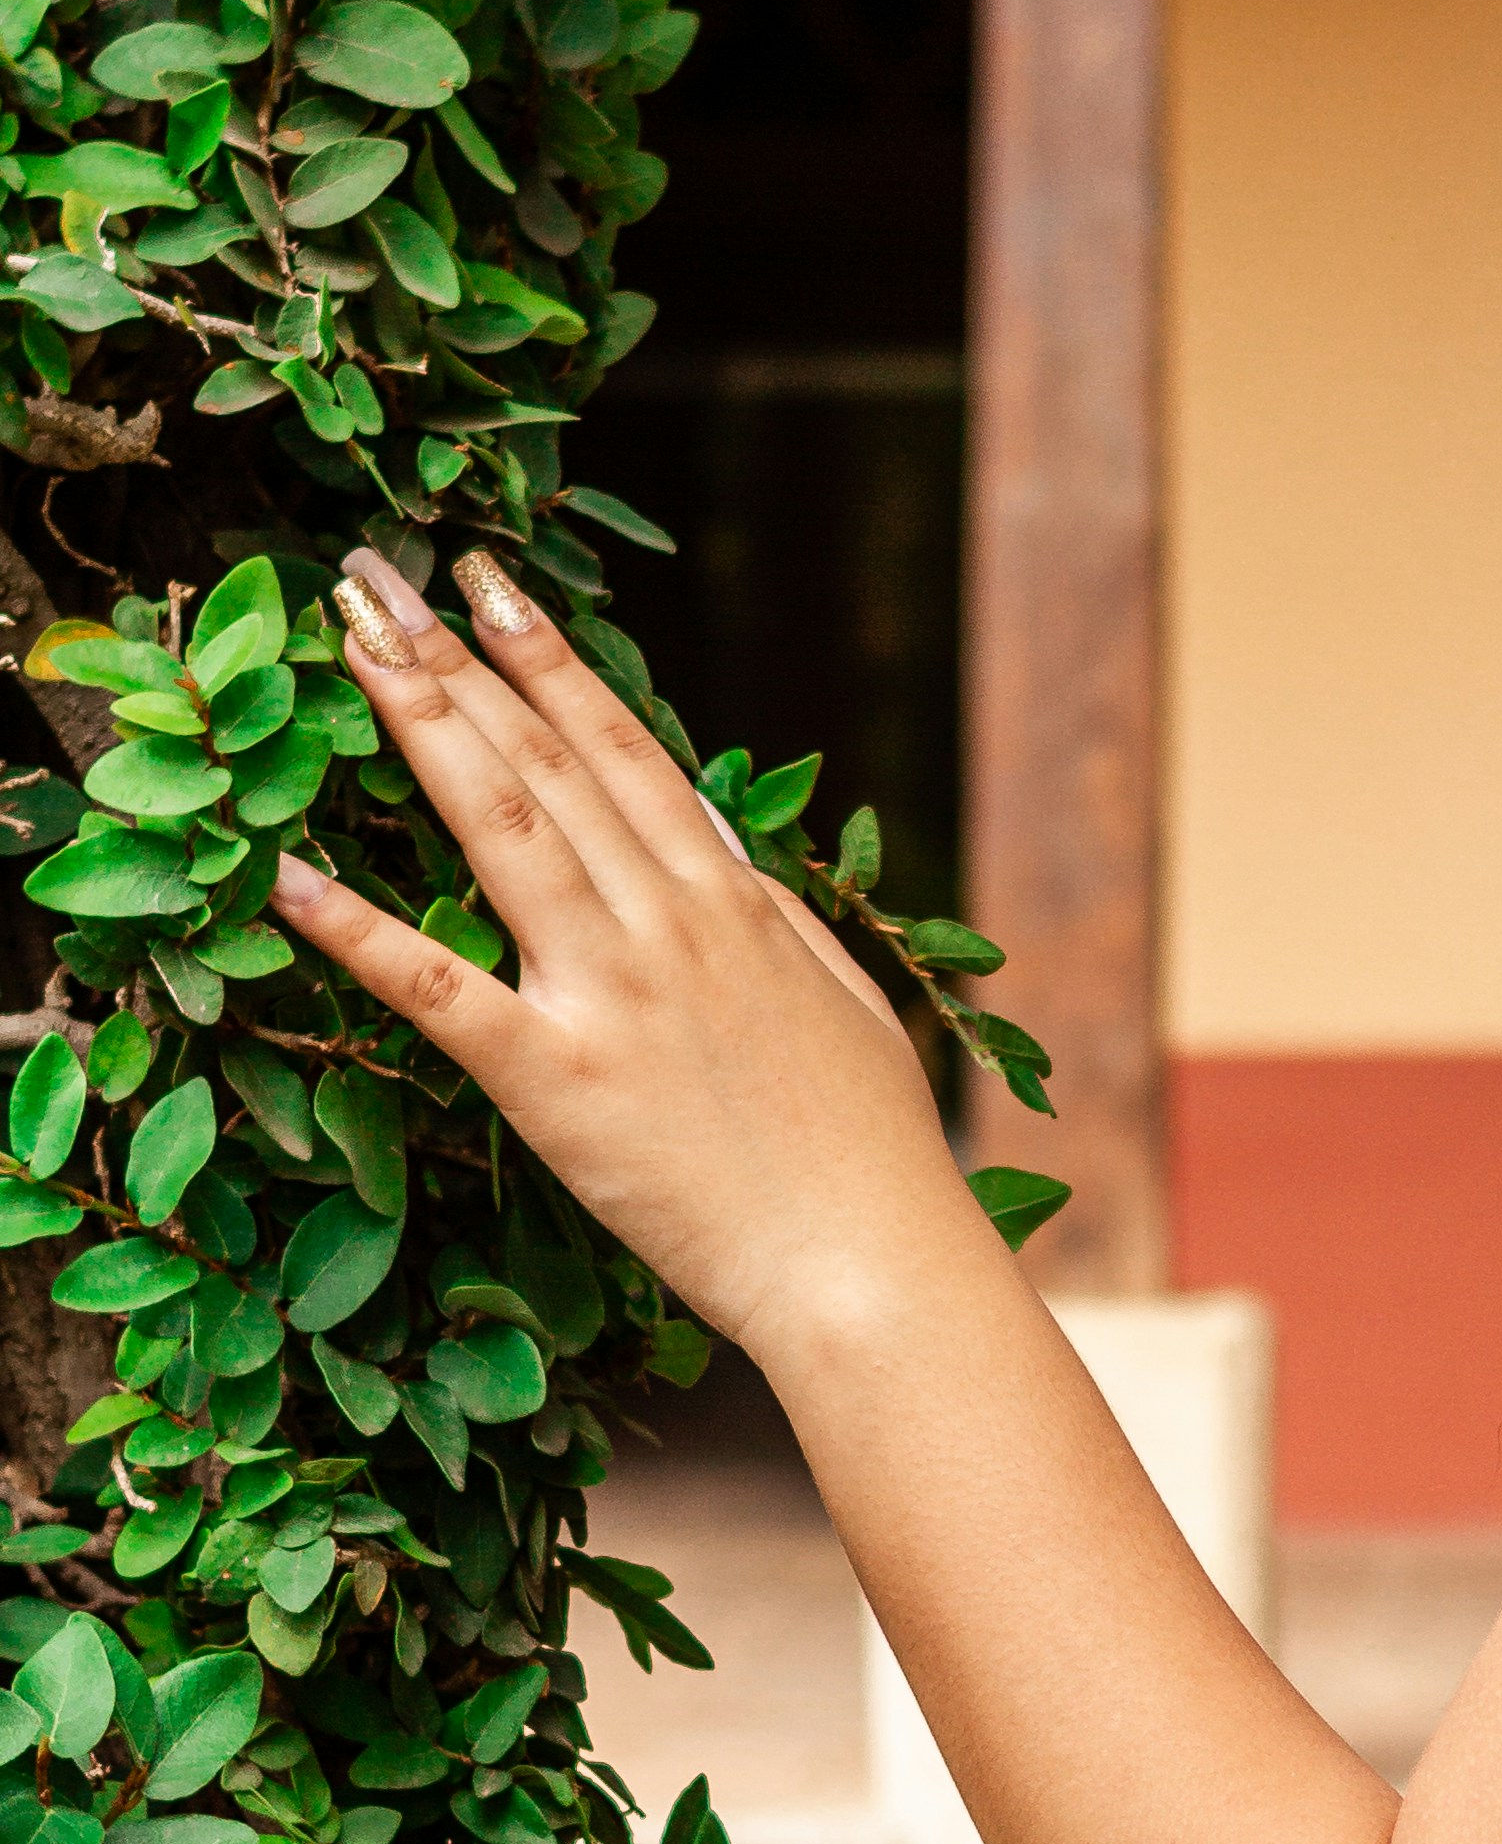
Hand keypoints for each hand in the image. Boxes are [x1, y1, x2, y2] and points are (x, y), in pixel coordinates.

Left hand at [272, 543, 980, 1361]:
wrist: (875, 1267)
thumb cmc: (869, 1154)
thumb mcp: (838, 1001)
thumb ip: (766, 915)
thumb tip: (708, 842)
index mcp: (732, 903)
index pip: (622, 748)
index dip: (546, 657)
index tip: (485, 582)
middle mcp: (667, 923)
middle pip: (545, 761)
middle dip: (453, 656)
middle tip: (371, 576)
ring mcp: (610, 995)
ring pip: (501, 827)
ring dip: (419, 723)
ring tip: (349, 644)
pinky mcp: (556, 1082)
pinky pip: (439, 990)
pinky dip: (356, 929)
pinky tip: (284, 872)